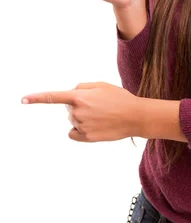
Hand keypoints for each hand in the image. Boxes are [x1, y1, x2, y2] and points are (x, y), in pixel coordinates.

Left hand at [21, 82, 143, 141]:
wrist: (135, 116)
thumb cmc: (119, 98)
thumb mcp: (101, 85)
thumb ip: (82, 87)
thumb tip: (71, 95)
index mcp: (80, 96)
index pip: (54, 97)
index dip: (37, 98)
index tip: (23, 99)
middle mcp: (77, 112)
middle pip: (68, 107)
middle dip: (78, 104)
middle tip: (98, 104)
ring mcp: (81, 126)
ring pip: (73, 119)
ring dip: (82, 116)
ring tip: (101, 114)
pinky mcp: (86, 138)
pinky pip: (73, 133)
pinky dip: (79, 130)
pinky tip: (94, 126)